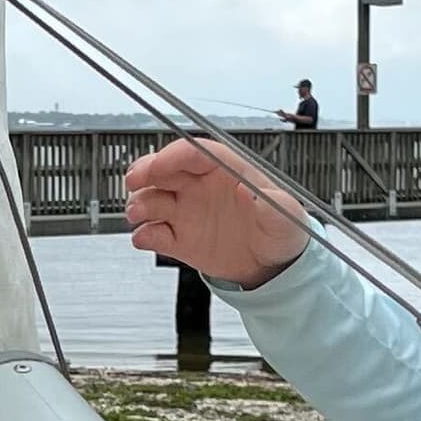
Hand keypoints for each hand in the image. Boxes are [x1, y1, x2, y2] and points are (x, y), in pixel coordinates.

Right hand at [125, 138, 310, 286]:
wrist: (275, 268)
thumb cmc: (283, 232)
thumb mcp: (287, 216)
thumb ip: (272, 202)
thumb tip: (250, 188)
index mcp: (226, 171)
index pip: (194, 153)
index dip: (173, 155)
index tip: (158, 165)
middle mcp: (201, 187)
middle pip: (164, 168)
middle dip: (145, 171)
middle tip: (134, 181)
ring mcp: (187, 212)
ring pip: (153, 198)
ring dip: (140, 203)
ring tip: (138, 214)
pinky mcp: (180, 239)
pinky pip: (154, 233)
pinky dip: (144, 234)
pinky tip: (145, 238)